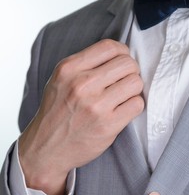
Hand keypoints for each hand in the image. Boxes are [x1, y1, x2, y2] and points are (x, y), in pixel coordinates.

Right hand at [18, 39, 143, 194]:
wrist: (46, 148)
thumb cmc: (57, 112)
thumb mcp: (61, 80)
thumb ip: (85, 64)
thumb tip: (121, 54)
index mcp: (69, 69)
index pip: (110, 47)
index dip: (123, 52)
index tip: (121, 62)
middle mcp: (82, 84)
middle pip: (127, 64)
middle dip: (131, 71)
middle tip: (124, 82)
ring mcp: (96, 106)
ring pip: (136, 83)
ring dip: (134, 89)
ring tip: (123, 96)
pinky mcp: (108, 125)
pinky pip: (137, 104)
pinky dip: (134, 105)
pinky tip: (124, 109)